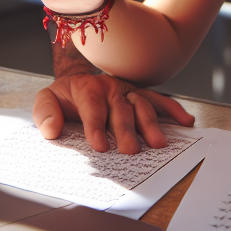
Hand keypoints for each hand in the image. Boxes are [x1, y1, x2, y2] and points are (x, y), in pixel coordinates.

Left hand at [33, 71, 194, 153]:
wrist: (78, 81)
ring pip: (141, 106)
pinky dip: (173, 110)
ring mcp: (127, 91)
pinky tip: (185, 122)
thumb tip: (52, 130)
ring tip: (158, 143)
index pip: (92, 107)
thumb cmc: (64, 98)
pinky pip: (159, 101)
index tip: (99, 146)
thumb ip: (45, 113)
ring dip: (150, 124)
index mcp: (86, 88)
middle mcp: (110, 87)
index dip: (95, 126)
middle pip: (120, 109)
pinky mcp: (140, 96)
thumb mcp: (46, 100)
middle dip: (126, 130)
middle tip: (131, 150)